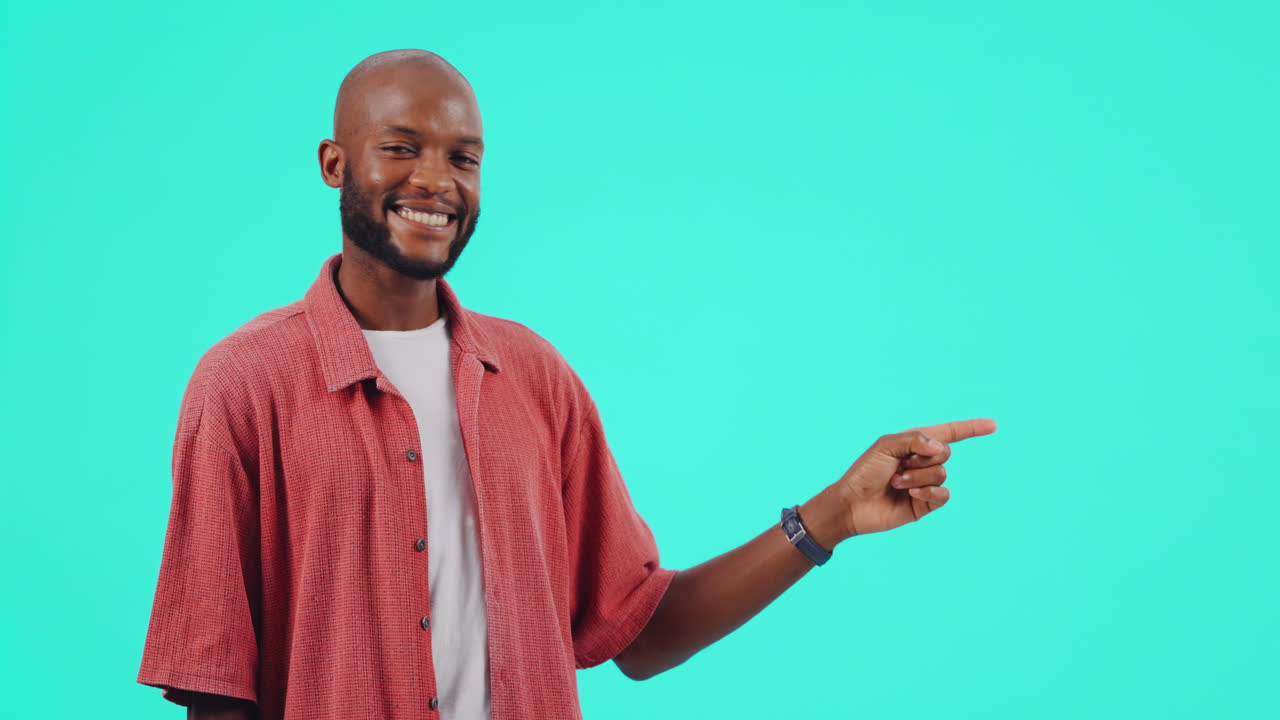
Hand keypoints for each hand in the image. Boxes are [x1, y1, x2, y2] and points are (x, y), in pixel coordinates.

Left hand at [805, 418, 996, 542]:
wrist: (852, 503)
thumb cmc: (864, 472)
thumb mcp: (885, 445)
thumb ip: (914, 439)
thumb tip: (940, 446)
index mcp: (915, 443)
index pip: (949, 433)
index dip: (972, 428)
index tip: (994, 426)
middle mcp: (923, 462)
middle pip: (945, 453)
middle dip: (921, 459)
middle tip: (897, 467)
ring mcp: (926, 483)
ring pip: (942, 473)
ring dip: (917, 477)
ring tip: (896, 482)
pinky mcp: (925, 504)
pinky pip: (943, 494)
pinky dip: (928, 492)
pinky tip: (911, 495)